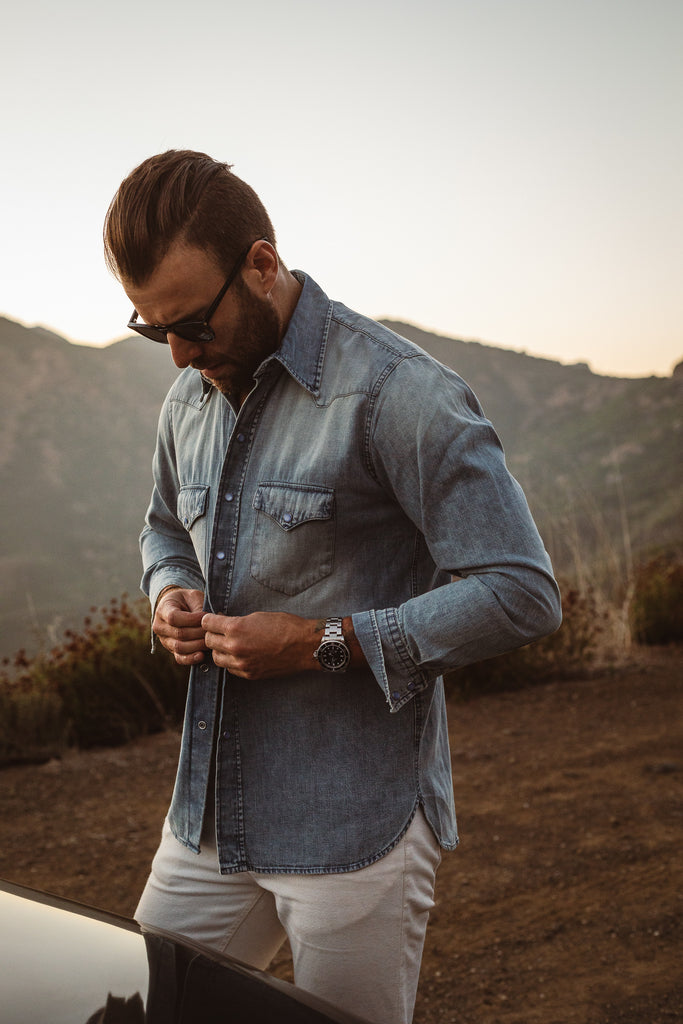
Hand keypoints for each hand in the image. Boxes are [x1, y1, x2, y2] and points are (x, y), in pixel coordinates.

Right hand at [153, 588, 207, 664]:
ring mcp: (164, 640)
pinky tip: (202, 655)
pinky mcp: (171, 650)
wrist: (178, 607)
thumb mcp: (193, 597)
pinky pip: (179, 658)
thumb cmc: (187, 600)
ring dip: (198, 645)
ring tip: (210, 640)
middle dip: (199, 633)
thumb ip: (199, 607)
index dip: (192, 619)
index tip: (206, 616)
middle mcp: (160, 626)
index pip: (173, 618)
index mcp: (163, 609)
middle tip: (213, 630)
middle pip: (179, 634)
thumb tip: (211, 621)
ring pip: (179, 647)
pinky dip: (191, 659)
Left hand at [201, 611, 318, 678]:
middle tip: (220, 631)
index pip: (207, 623)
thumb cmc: (285, 626)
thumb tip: (224, 624)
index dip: (208, 620)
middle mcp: (235, 647)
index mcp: (236, 628)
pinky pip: (230, 668)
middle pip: (209, 641)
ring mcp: (242, 663)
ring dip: (220, 650)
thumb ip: (237, 622)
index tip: (211, 619)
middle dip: (212, 634)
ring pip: (217, 658)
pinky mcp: (250, 674)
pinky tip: (240, 655)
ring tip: (229, 644)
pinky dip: (231, 661)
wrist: (305, 646)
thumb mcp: (258, 616)